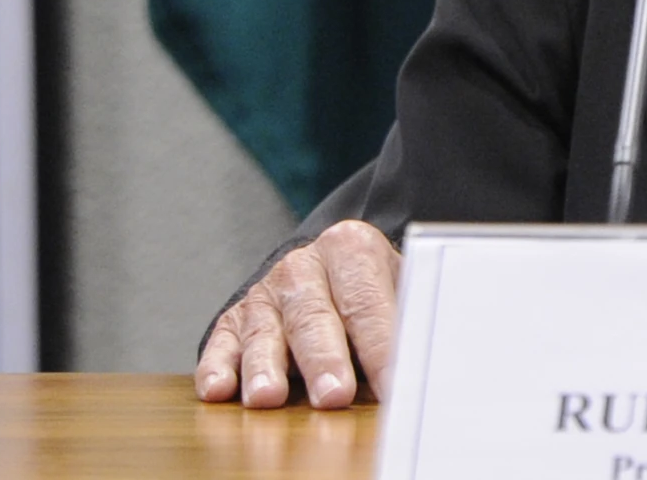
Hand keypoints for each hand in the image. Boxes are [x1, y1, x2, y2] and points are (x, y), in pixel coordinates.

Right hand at [194, 220, 401, 407]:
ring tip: (269, 398)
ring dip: (267, 368)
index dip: (382, 347)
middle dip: (325, 360)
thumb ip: (407, 318)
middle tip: (334, 395)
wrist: (329, 269)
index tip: (393, 384)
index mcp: (351, 248)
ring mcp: (266, 293)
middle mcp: (303, 266)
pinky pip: (222, 343)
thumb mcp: (398, 289)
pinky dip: (218, 367)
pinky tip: (218, 390)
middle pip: (315, 317)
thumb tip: (429, 360)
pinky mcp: (234, 320)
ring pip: (265, 332)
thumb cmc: (371, 291)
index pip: (368, 303)